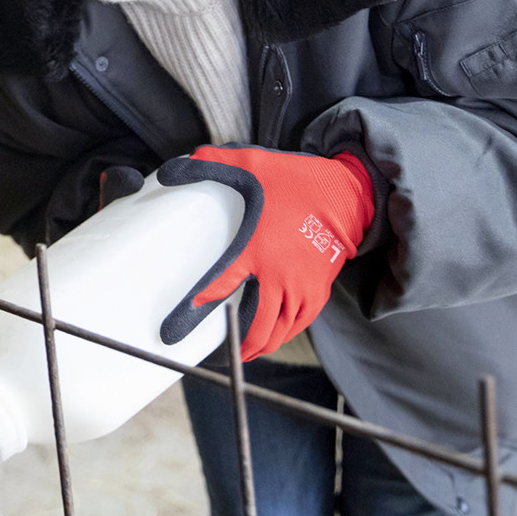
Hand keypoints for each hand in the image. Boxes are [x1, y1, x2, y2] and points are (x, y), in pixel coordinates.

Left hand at [157, 145, 374, 360]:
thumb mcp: (250, 163)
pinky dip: (284, 334)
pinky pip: (299, 323)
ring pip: (280, 331)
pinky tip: (273, 336)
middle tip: (220, 351)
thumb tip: (169, 170)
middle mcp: (280, 276)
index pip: (219, 287)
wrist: (347, 192)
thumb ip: (209, 165)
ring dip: (261, 344)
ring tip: (245, 350)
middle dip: (238, 346)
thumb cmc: (296, 180)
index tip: (173, 331)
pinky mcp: (318, 290)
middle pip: (257, 326)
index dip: (195, 311)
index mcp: (256, 249)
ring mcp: (302, 287)